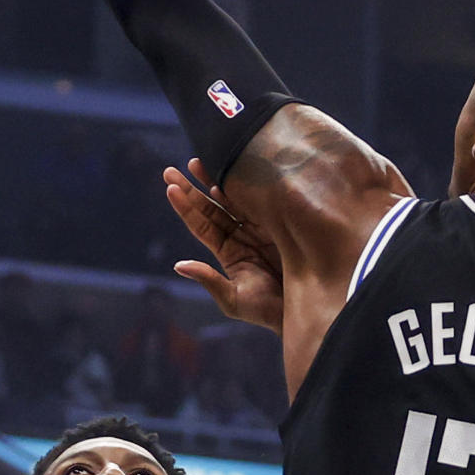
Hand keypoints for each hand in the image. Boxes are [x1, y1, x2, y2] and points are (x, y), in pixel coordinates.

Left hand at [164, 160, 283, 335]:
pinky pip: (255, 202)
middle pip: (210, 209)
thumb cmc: (267, 311)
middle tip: (171, 170)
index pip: (200, 226)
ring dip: (212, 182)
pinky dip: (241, 189)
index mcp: (227, 254)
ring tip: (194, 163)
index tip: (170, 188)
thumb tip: (179, 265)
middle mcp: (240, 238)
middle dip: (192, 189)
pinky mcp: (278, 224)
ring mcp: (259, 229)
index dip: (185, 207)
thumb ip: (209, 280)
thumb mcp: (234, 300)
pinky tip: (228, 175)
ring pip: (230, 201)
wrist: (304, 308)